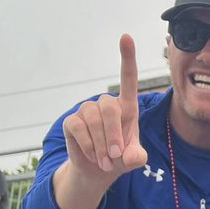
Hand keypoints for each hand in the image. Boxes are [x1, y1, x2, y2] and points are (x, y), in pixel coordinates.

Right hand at [61, 34, 148, 181]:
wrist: (98, 171)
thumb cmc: (120, 158)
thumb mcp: (134, 159)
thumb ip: (137, 157)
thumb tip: (131, 157)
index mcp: (126, 107)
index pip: (128, 78)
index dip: (127, 57)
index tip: (126, 37)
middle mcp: (106, 104)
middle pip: (110, 108)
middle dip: (114, 135)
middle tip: (116, 157)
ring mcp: (87, 111)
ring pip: (94, 121)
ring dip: (101, 145)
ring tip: (105, 160)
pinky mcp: (72, 121)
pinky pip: (79, 129)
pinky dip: (88, 146)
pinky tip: (92, 155)